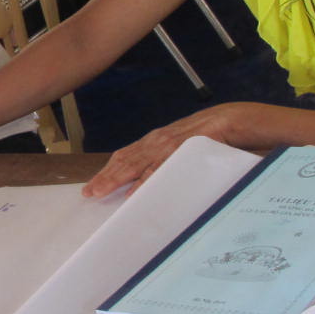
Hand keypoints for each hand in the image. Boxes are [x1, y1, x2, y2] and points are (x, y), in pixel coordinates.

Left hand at [82, 104, 241, 198]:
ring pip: (136, 165)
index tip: (93, 186)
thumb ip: (163, 159)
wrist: (226, 120)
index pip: (124, 156)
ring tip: (100, 193)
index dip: (107, 171)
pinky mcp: (179, 151)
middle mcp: (155, 141)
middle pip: (124, 161)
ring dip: (116, 179)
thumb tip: (149, 179)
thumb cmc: (203, 137)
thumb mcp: (178, 146)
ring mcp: (166, 146)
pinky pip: (159, 169)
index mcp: (154, 141)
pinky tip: (133, 192)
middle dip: (104, 178)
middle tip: (88, 193)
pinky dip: (145, 182)